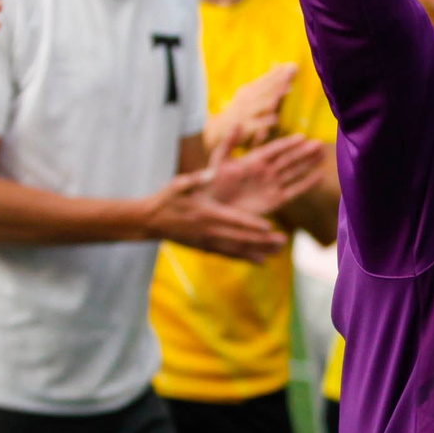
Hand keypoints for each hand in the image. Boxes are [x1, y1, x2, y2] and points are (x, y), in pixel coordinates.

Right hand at [140, 171, 289, 261]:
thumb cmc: (166, 199)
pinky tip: (260, 261)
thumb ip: (197, 179)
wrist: (150, 222)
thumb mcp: (179, 184)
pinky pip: (228, 255)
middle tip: (283, 242)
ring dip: (258, 251)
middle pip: (240, 238)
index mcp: (206, 213)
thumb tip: (212, 171)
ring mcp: (207, 242)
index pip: (233, 220)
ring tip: (277, 253)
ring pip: (237, 249)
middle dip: (262, 241)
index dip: (251, 224)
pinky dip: (244, 258)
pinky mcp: (205, 248)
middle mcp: (209, 230)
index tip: (269, 227)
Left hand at [203, 132, 324, 220]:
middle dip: (304, 152)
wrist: (214, 207)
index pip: (275, 149)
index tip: (302, 137)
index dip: (288, 143)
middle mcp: (266, 170)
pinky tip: (319, 176)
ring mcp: (272, 185)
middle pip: (289, 159)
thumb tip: (239, 123)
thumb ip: (229, 143)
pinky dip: (307, 184)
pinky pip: (294, 191)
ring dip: (308, 164)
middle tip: (319, 144)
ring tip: (323, 154)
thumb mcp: (219, 160)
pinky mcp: (275, 200)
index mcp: (254, 159)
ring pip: (294, 172)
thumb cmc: (213, 183)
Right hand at [206, 63, 298, 154]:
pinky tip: (276, 119)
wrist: (217, 130)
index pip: (266, 79)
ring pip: (260, 104)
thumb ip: (264, 83)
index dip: (279, 72)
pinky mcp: (243, 128)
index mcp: (249, 91)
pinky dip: (264, 122)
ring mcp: (244, 113)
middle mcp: (246, 99)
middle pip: (265, 88)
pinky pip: (255, 125)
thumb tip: (277, 64)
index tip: (294, 65)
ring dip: (273, 96)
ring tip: (286, 90)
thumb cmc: (239, 112)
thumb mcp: (249, 95)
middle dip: (279, 80)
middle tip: (292, 72)